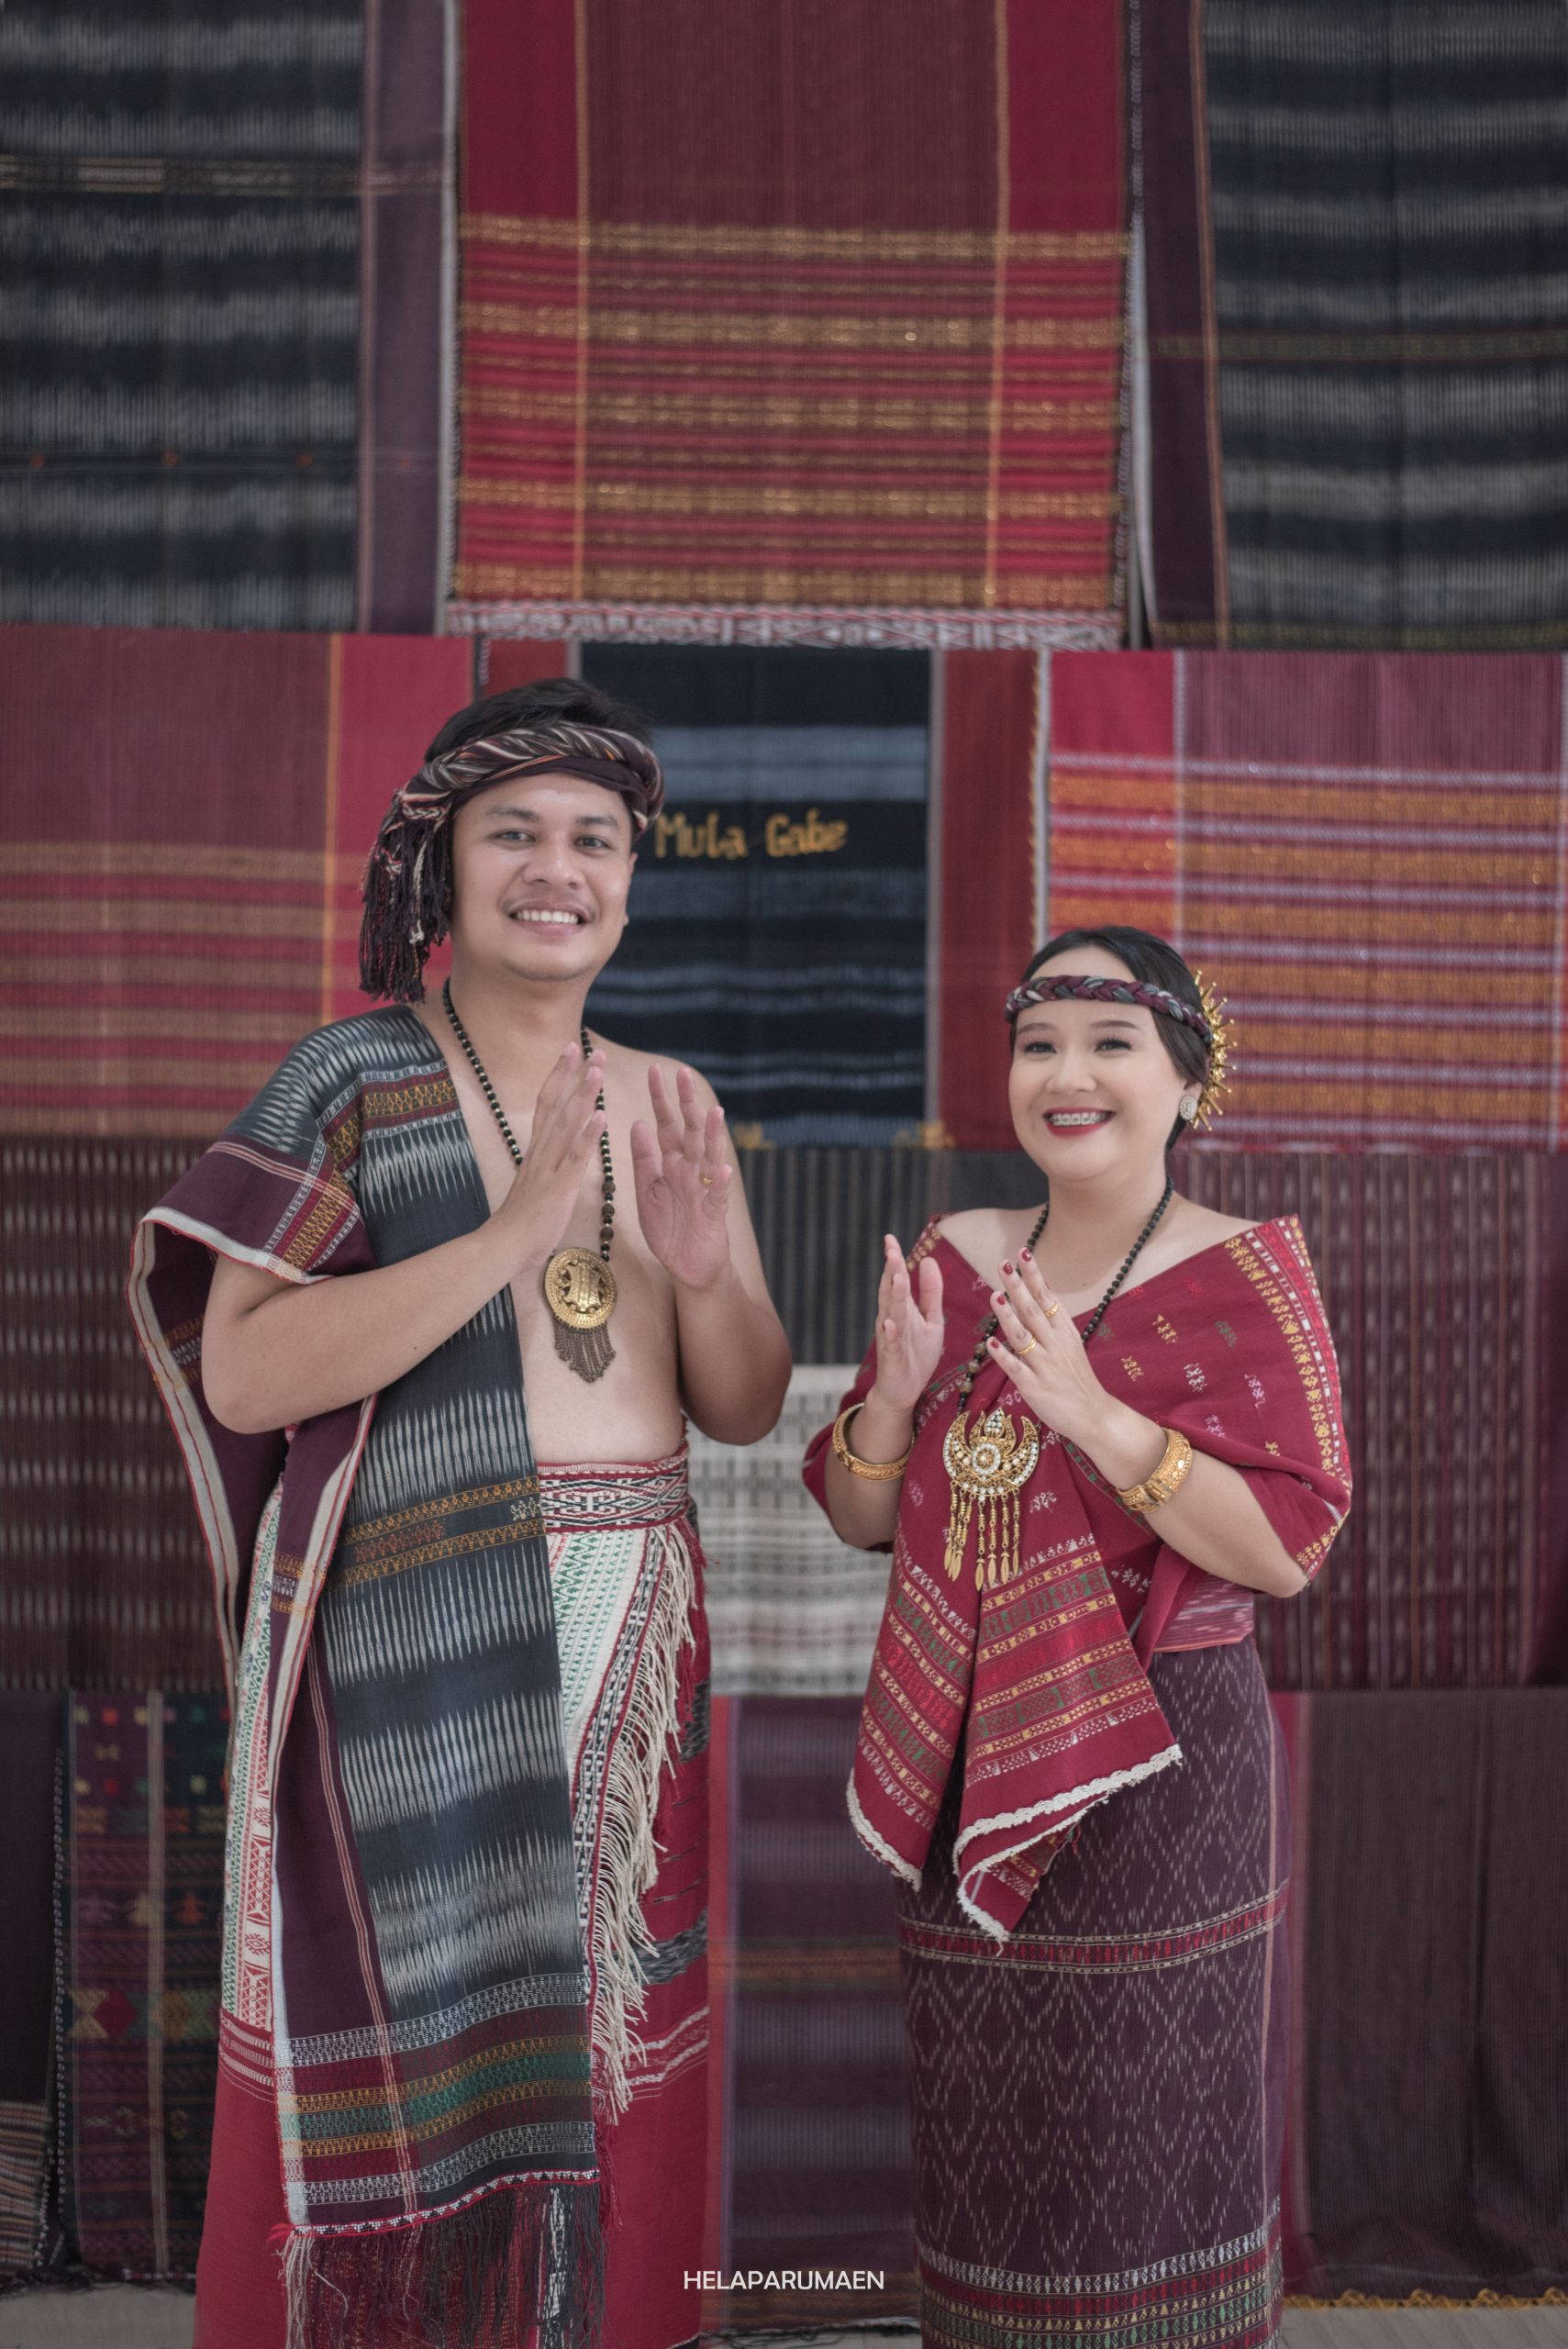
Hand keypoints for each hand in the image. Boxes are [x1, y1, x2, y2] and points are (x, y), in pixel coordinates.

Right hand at [491, 1038, 607, 1271]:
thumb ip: (542, 1165)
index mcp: (536, 1151)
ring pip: (566, 1124)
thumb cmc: (520, 1223)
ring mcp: (548, 1168)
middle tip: (590, 1047)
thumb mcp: (533, 1185)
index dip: (559, 1076)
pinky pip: (574, 1157)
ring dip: (583, 1095)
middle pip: (555, 1104)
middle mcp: (540, 1153)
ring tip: (598, 1070)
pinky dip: (587, 1135)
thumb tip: (548, 1152)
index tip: (571, 1050)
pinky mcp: (558, 1187)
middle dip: (573, 1074)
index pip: (547, 1104)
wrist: (503, 1247)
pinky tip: (601, 1117)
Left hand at [631, 1064, 733, 1289]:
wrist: (687, 1267)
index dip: (661, 1099)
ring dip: (711, 1136)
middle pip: (689, 1131)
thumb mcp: (647, 1192)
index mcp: (671, 1164)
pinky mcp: (713, 1214)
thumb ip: (644, 1160)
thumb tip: (637, 1122)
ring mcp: (704, 1190)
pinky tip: (720, 1168)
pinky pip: (716, 1196)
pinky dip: (719, 1182)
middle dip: (687, 1104)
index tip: (655, 1070)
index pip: (666, 1124)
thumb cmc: (669, 1229)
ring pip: (709, 1157)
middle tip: (683, 1073)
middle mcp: (690, 1171)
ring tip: (712, 1113)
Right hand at [869, 1233, 944, 1414]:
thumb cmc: (916, 1354)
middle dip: (891, 1271)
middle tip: (890, 1249)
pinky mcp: (892, 1359)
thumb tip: (928, 1259)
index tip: (890, 1238)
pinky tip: (889, 1322)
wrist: (903, 1391)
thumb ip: (931, 1292)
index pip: (897, 1279)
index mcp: (902, 1309)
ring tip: (896, 1276)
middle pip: (892, 1291)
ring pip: (892, 1314)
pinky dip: (889, 1333)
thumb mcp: (931, 1320)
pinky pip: (890, 1344)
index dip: (894, 1259)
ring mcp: (891, 1339)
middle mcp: (892, 1320)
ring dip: (893, 1296)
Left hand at [986, 1250, 1118, 1452]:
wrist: (1094, 1415)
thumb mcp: (1070, 1343)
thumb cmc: (1077, 1377)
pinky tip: (989, 1343)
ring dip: (1007, 1316)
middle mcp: (1055, 1345)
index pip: (1047, 1298)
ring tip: (995, 1295)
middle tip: (1003, 1264)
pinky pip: (1016, 1369)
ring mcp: (1044, 1366)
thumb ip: (1052, 1320)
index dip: (1034, 1276)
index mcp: (1064, 1332)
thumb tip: (1038, 1290)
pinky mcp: (1034, 1387)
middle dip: (1017, 1287)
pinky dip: (1003, 1356)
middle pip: (1033, 1311)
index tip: (1022, 1254)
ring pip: (1023, 1337)